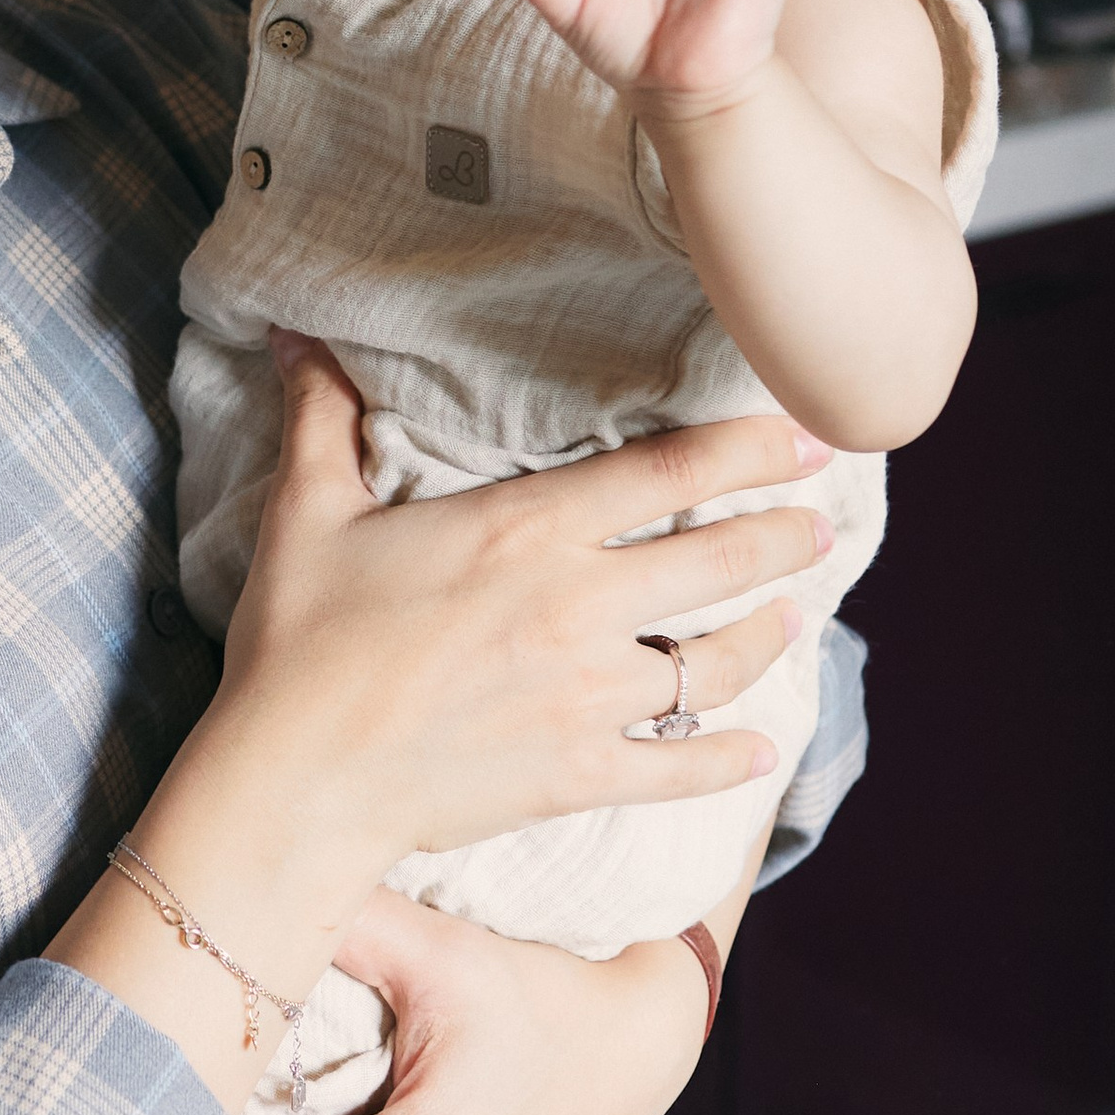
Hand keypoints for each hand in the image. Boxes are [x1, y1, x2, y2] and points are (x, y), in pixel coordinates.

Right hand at [54, 344, 822, 1104]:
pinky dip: (731, 759)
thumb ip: (320, 419)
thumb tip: (295, 335)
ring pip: (714, 664)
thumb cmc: (297, 642)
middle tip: (820, 525)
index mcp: (527, 530)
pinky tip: (761, 749)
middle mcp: (579, 606)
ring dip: (765, 637)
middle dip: (785, 538)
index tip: (807, 433)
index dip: (750, 448)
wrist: (296, 779)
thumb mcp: (305, 513)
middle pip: (720, 562)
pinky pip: (683, 767)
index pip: (668, 473)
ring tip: (791, 618)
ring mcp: (588, 696)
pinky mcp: (579, 772)